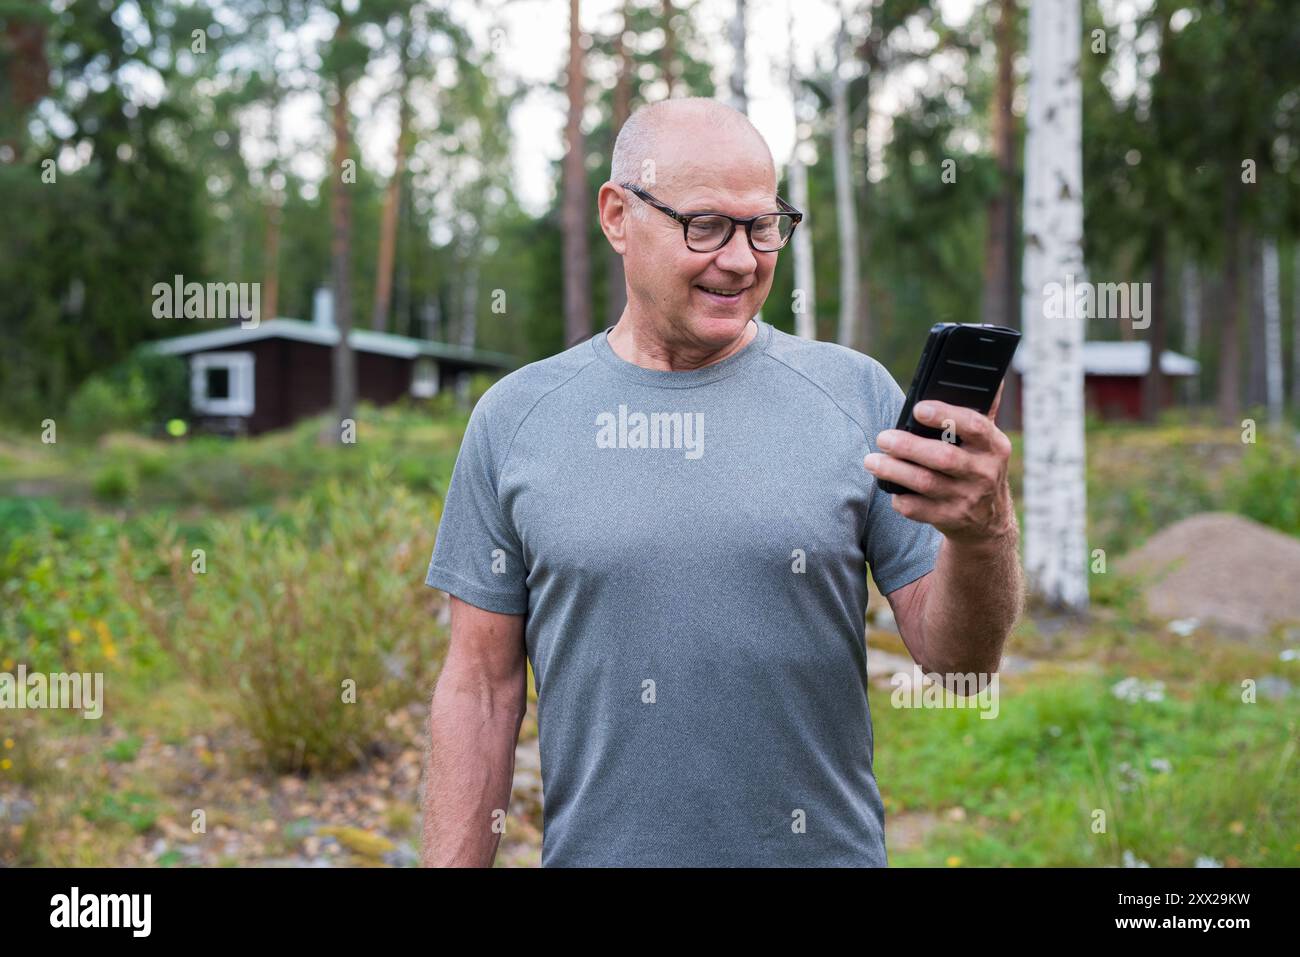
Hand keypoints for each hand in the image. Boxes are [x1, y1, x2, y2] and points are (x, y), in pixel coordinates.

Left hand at [863, 381, 1015, 545]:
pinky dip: (900, 499)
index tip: (917, 408)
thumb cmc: (978, 467)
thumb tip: (991, 376)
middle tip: (882, 437)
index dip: (945, 415)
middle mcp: (984, 473)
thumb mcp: (988, 442)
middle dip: (908, 446)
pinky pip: (918, 510)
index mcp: (995, 446)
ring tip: (871, 460)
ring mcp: (968, 499)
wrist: (988, 522)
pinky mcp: (950, 520)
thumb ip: (983, 410)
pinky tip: (890, 488)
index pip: (974, 426)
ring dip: (894, 470)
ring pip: (925, 483)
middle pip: (943, 457)